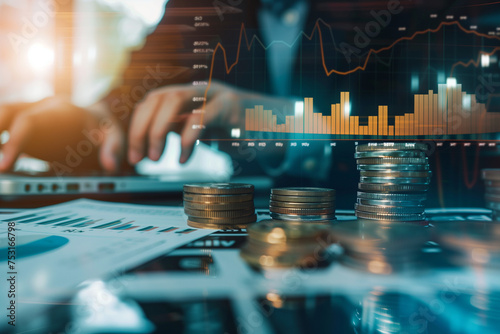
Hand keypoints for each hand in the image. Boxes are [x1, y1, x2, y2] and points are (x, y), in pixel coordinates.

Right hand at [0, 97, 124, 172]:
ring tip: (0, 166)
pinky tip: (3, 161)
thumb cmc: (102, 126)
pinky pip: (5, 126)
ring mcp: (30, 113)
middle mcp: (41, 107)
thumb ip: (114, 147)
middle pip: (7, 111)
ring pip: (3, 115)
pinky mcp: (24, 123)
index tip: (5, 165)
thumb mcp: (114, 134)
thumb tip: (111, 165)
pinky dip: (1, 139)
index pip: (29, 121)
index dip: (14, 142)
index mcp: (61, 109)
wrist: (96, 115)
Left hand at [128, 81, 293, 163]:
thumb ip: (178, 130)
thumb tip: (149, 143)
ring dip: (158, 130)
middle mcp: (199, 89)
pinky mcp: (231, 107)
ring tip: (157, 157)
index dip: (137, 126)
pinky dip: (187, 140)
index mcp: (190, 94)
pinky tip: (185, 159)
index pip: (152, 101)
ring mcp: (216, 95)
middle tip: (139, 159)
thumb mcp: (203, 130)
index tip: (134, 155)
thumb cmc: (241, 130)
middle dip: (141, 129)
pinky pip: (201, 117)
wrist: (280, 125)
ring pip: (174, 100)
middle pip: (158, 97)